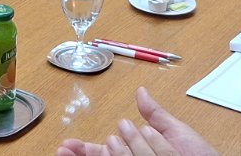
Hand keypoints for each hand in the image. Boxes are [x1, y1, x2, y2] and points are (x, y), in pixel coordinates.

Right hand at [57, 88, 216, 155]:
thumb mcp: (176, 133)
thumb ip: (156, 116)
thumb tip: (141, 91)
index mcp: (135, 153)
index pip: (102, 153)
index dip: (83, 150)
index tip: (64, 146)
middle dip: (95, 151)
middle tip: (97, 146)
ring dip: (127, 149)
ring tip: (128, 140)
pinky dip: (143, 150)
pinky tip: (145, 144)